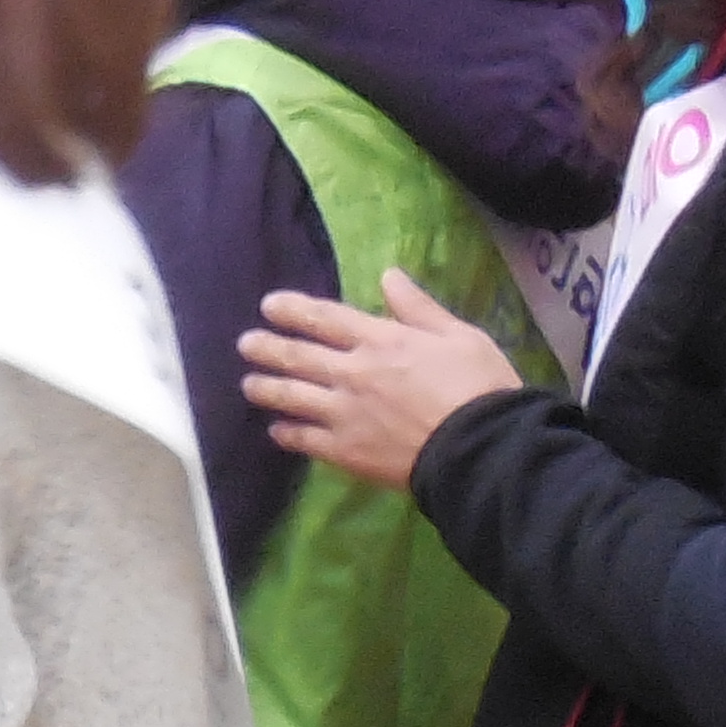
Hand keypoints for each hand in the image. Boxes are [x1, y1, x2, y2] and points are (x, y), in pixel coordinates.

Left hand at [237, 272, 521, 493]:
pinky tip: (277, 429)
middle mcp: (352, 373)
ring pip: (291, 397)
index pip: (325, 319)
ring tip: (249, 384)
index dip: (294, 310)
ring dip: (266, 388)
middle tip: (246, 343)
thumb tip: (389, 275)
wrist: (480, 448)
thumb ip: (418, 308)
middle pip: (297, 357)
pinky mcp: (344, 451)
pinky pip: (304, 440)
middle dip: (267, 347)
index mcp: (381, 341)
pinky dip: (287, 433)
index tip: (269, 306)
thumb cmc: (480, 386)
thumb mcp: (459, 335)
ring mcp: (343, 414)